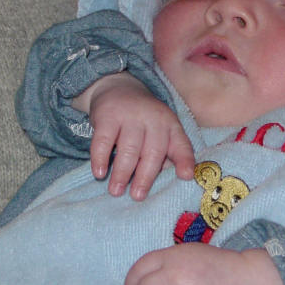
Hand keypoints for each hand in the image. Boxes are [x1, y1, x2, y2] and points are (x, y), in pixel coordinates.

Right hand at [74, 72, 194, 199]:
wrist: (119, 88)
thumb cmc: (144, 121)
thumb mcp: (162, 131)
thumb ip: (170, 153)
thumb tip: (179, 178)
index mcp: (170, 125)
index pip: (181, 144)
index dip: (185, 160)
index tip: (185, 177)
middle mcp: (153, 119)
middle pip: (152, 151)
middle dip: (145, 177)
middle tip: (137, 196)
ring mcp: (130, 115)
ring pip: (128, 148)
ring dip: (121, 172)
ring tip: (116, 191)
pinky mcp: (108, 115)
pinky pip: (103, 140)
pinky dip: (100, 158)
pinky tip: (99, 173)